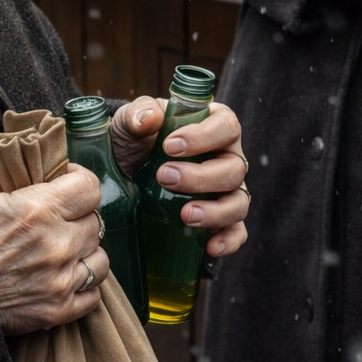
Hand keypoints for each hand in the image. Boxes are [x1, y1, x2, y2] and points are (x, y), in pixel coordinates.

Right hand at [0, 164, 109, 334]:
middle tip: (56, 222)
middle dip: (77, 218)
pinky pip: (93, 296)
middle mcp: (56, 244)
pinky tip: (63, 278)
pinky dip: (83, 287)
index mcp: (38, 210)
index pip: (89, 187)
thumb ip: (6, 174)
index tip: (66, 185)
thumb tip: (28, 165)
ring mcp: (60, 280)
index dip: (78, 181)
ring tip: (63, 252)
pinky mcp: (58, 310)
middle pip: (94, 222)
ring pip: (100, 259)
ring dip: (85, 254)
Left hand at [111, 97, 249, 257]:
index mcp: (213, 127)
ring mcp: (226, 192)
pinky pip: (237, 233)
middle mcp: (226, 159)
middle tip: (165, 177)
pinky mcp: (221, 222)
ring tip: (185, 215)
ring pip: (239, 202)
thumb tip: (149, 119)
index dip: (205, 136)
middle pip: (234, 168)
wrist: (122, 178)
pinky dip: (228, 240)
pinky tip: (209, 247)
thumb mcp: (128, 125)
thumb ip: (136, 115)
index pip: (226, 126)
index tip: (170, 146)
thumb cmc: (133, 143)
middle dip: (201, 176)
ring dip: (216, 211)